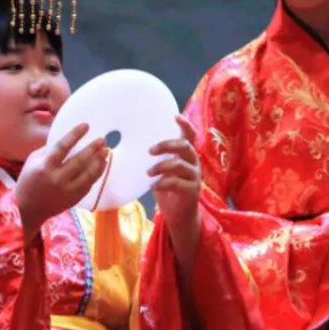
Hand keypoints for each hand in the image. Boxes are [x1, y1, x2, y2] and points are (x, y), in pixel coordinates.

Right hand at [16, 123, 107, 241]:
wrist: (27, 208)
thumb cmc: (29, 179)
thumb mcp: (34, 160)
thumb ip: (50, 149)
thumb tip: (69, 138)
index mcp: (44, 166)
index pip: (62, 147)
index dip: (75, 135)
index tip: (86, 126)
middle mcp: (56, 179)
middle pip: (79, 161)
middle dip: (93, 148)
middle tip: (102, 139)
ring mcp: (67, 190)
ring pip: (88, 174)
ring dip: (99, 161)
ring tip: (106, 151)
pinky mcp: (74, 199)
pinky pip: (89, 184)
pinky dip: (97, 173)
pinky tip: (102, 164)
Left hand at [150, 115, 201, 264]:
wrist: (178, 214)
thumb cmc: (168, 188)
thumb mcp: (162, 170)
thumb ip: (157, 158)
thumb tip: (134, 143)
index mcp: (186, 156)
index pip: (190, 136)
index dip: (185, 125)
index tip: (175, 116)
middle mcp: (193, 164)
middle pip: (185, 147)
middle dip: (167, 145)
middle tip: (150, 151)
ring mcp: (194, 177)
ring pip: (180, 165)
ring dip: (161, 167)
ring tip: (148, 173)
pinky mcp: (192, 191)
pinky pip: (177, 183)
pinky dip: (162, 183)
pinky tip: (153, 186)